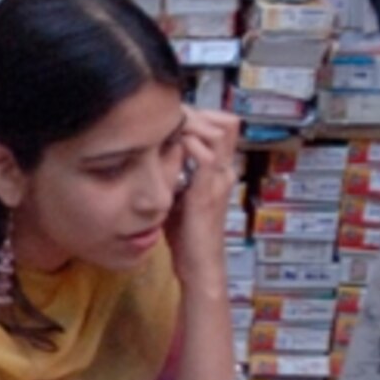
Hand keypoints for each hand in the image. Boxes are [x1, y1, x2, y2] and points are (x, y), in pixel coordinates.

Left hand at [169, 105, 241, 280]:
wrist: (198, 265)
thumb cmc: (186, 234)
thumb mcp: (178, 194)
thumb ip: (173, 173)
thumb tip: (153, 153)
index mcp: (221, 170)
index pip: (224, 126)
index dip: (202, 115)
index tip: (172, 118)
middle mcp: (226, 170)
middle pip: (226, 122)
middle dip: (196, 114)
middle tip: (167, 119)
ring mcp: (220, 180)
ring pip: (219, 132)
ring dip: (191, 124)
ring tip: (166, 129)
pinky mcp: (208, 192)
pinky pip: (206, 157)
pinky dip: (188, 145)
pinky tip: (168, 147)